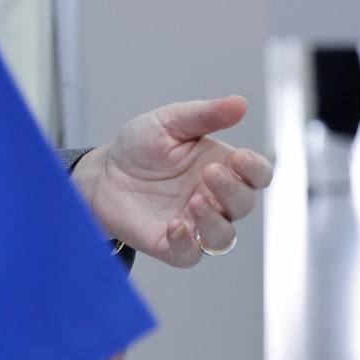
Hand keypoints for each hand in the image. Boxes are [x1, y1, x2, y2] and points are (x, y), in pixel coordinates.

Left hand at [72, 95, 274, 267]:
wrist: (102, 173)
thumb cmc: (140, 146)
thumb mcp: (170, 121)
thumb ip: (205, 115)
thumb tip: (240, 103)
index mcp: (221, 166)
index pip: (257, 174)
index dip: (256, 169)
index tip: (239, 158)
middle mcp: (213, 198)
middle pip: (244, 204)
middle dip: (232, 190)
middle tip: (209, 172)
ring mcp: (193, 223)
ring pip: (224, 237)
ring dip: (214, 221)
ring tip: (194, 201)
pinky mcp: (169, 244)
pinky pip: (189, 255)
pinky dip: (186, 245)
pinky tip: (173, 226)